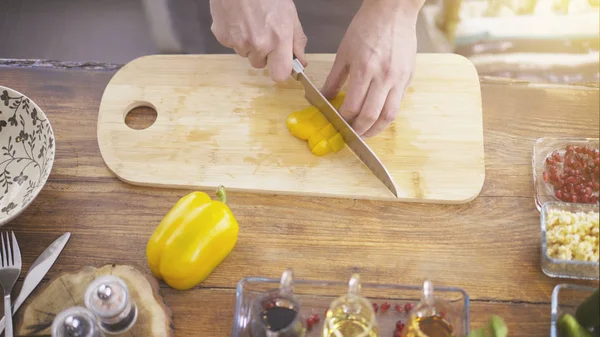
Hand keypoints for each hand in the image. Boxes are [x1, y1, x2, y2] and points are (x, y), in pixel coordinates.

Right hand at [209, 0, 307, 81]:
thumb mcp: (289, 13)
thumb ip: (297, 40)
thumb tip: (301, 61)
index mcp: (277, 40)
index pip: (280, 75)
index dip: (280, 70)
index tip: (280, 62)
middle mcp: (257, 45)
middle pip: (260, 65)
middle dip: (263, 53)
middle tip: (263, 32)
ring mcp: (238, 43)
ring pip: (245, 54)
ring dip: (248, 44)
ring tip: (250, 21)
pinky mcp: (222, 37)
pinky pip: (231, 45)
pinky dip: (235, 36)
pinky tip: (238, 19)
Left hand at [321, 0, 422, 137]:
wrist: (393, 11)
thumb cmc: (367, 27)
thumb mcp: (344, 52)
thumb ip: (334, 78)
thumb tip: (325, 98)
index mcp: (364, 68)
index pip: (352, 106)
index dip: (344, 119)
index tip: (338, 123)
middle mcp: (384, 76)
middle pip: (371, 115)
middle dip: (359, 130)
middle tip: (351, 135)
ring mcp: (399, 78)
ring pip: (389, 115)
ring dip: (377, 129)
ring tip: (366, 133)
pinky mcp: (408, 78)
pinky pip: (398, 104)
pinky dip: (388, 115)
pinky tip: (379, 118)